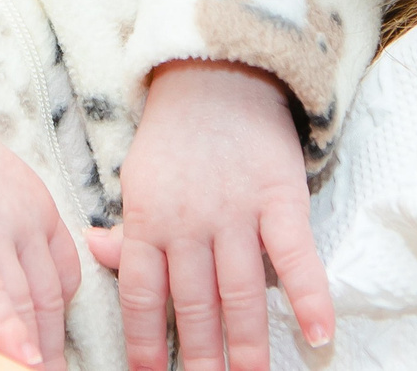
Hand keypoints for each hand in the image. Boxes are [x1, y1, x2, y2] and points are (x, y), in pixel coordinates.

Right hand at [0, 47, 80, 367]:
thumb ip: (6, 229)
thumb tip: (5, 274)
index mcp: (38, 209)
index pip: (66, 275)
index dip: (61, 318)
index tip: (55, 348)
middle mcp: (25, 222)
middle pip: (51, 298)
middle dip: (54, 346)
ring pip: (26, 302)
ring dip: (35, 349)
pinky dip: (5, 328)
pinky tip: (17, 357)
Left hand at [84, 61, 332, 370]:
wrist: (218, 74)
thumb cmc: (175, 135)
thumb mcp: (137, 178)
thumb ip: (126, 226)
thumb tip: (98, 255)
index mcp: (148, 220)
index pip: (141, 294)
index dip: (144, 342)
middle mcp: (189, 222)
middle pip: (193, 305)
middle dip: (199, 358)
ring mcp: (235, 211)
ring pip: (241, 292)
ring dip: (248, 344)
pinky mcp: (279, 197)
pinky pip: (296, 256)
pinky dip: (309, 297)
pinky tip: (318, 335)